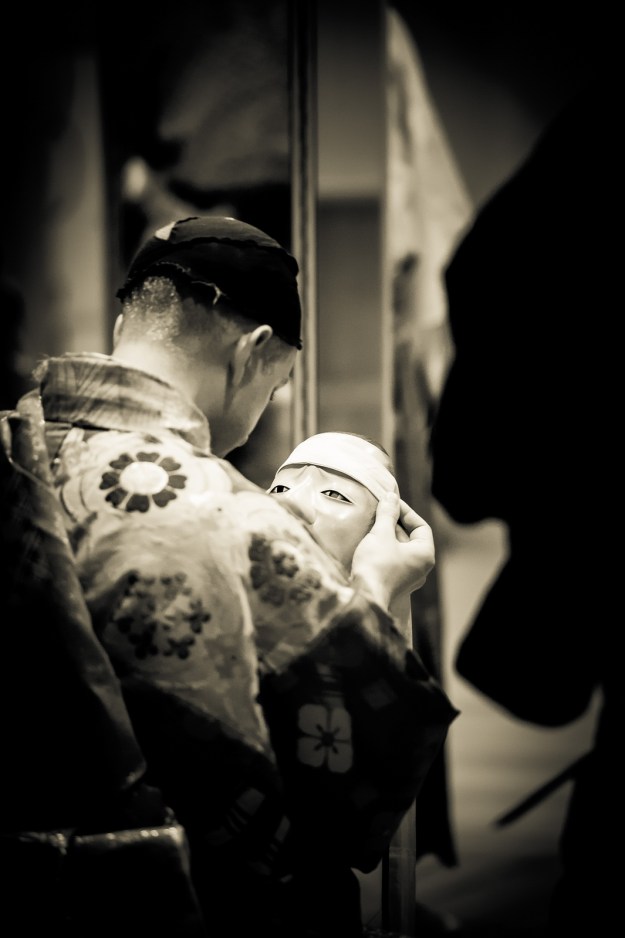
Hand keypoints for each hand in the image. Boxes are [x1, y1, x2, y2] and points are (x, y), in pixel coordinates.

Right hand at [350, 493, 434, 610]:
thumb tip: (391, 496)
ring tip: (373, 525)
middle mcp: (421, 568)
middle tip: (379, 511)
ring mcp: (409, 578)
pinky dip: (384, 550)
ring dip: (388, 536)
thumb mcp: (381, 534)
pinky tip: (370, 544)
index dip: (406, 512)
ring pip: (401, 550)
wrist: (363, 598)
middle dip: (395, 523)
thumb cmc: (376, 565)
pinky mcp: (395, 584)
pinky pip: (393, 561)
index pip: (421, 527)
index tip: (390, 503)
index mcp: (425, 555)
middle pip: (411, 538)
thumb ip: (388, 514)